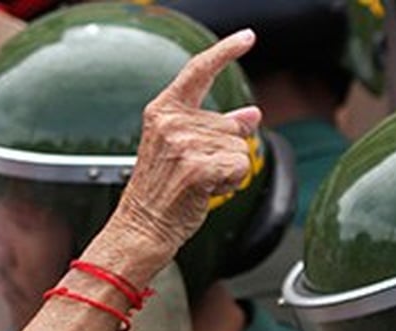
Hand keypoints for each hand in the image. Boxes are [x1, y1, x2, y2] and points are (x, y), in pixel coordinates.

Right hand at [107, 29, 260, 262]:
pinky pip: (240, 166)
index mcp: (163, 112)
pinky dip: (232, 182)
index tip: (248, 37)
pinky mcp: (196, 167)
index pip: (198, 71)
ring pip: (239, 147)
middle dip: (226, 151)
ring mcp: (183, 144)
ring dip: (228, 170)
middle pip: (231, 125)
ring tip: (198, 184)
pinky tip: (207, 191)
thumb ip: (218, 127)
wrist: (142, 227)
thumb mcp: (185, 150)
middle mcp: (171, 123)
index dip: (225, 52)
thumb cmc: (163, 191)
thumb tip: (253, 114)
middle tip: (197, 173)